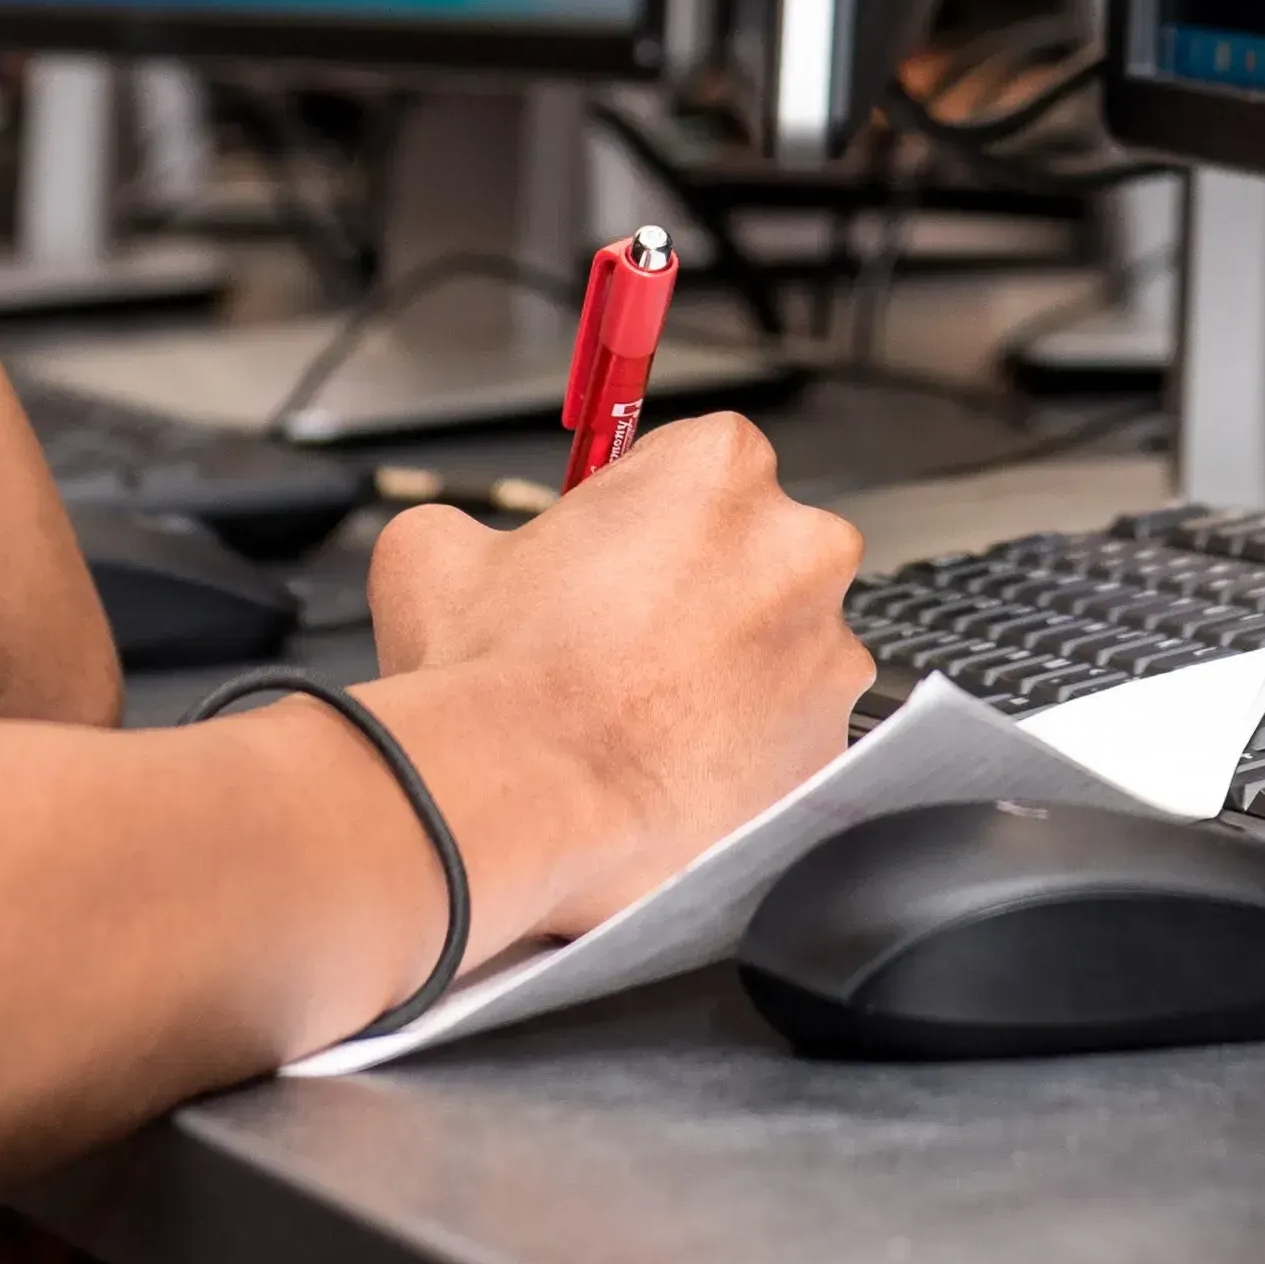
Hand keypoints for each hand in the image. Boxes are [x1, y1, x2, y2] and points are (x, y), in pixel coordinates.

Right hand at [362, 412, 868, 933]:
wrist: (521, 798)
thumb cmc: (494, 673)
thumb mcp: (435, 551)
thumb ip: (474, 527)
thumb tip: (462, 546)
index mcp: (720, 466)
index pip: (706, 465)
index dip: (652, 517)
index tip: (617, 559)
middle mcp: (799, 547)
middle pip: (762, 552)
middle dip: (706, 591)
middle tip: (626, 641)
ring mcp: (826, 652)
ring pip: (783, 650)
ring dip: (730, 673)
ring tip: (642, 714)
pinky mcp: (829, 745)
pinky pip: (790, 736)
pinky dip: (746, 749)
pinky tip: (673, 764)